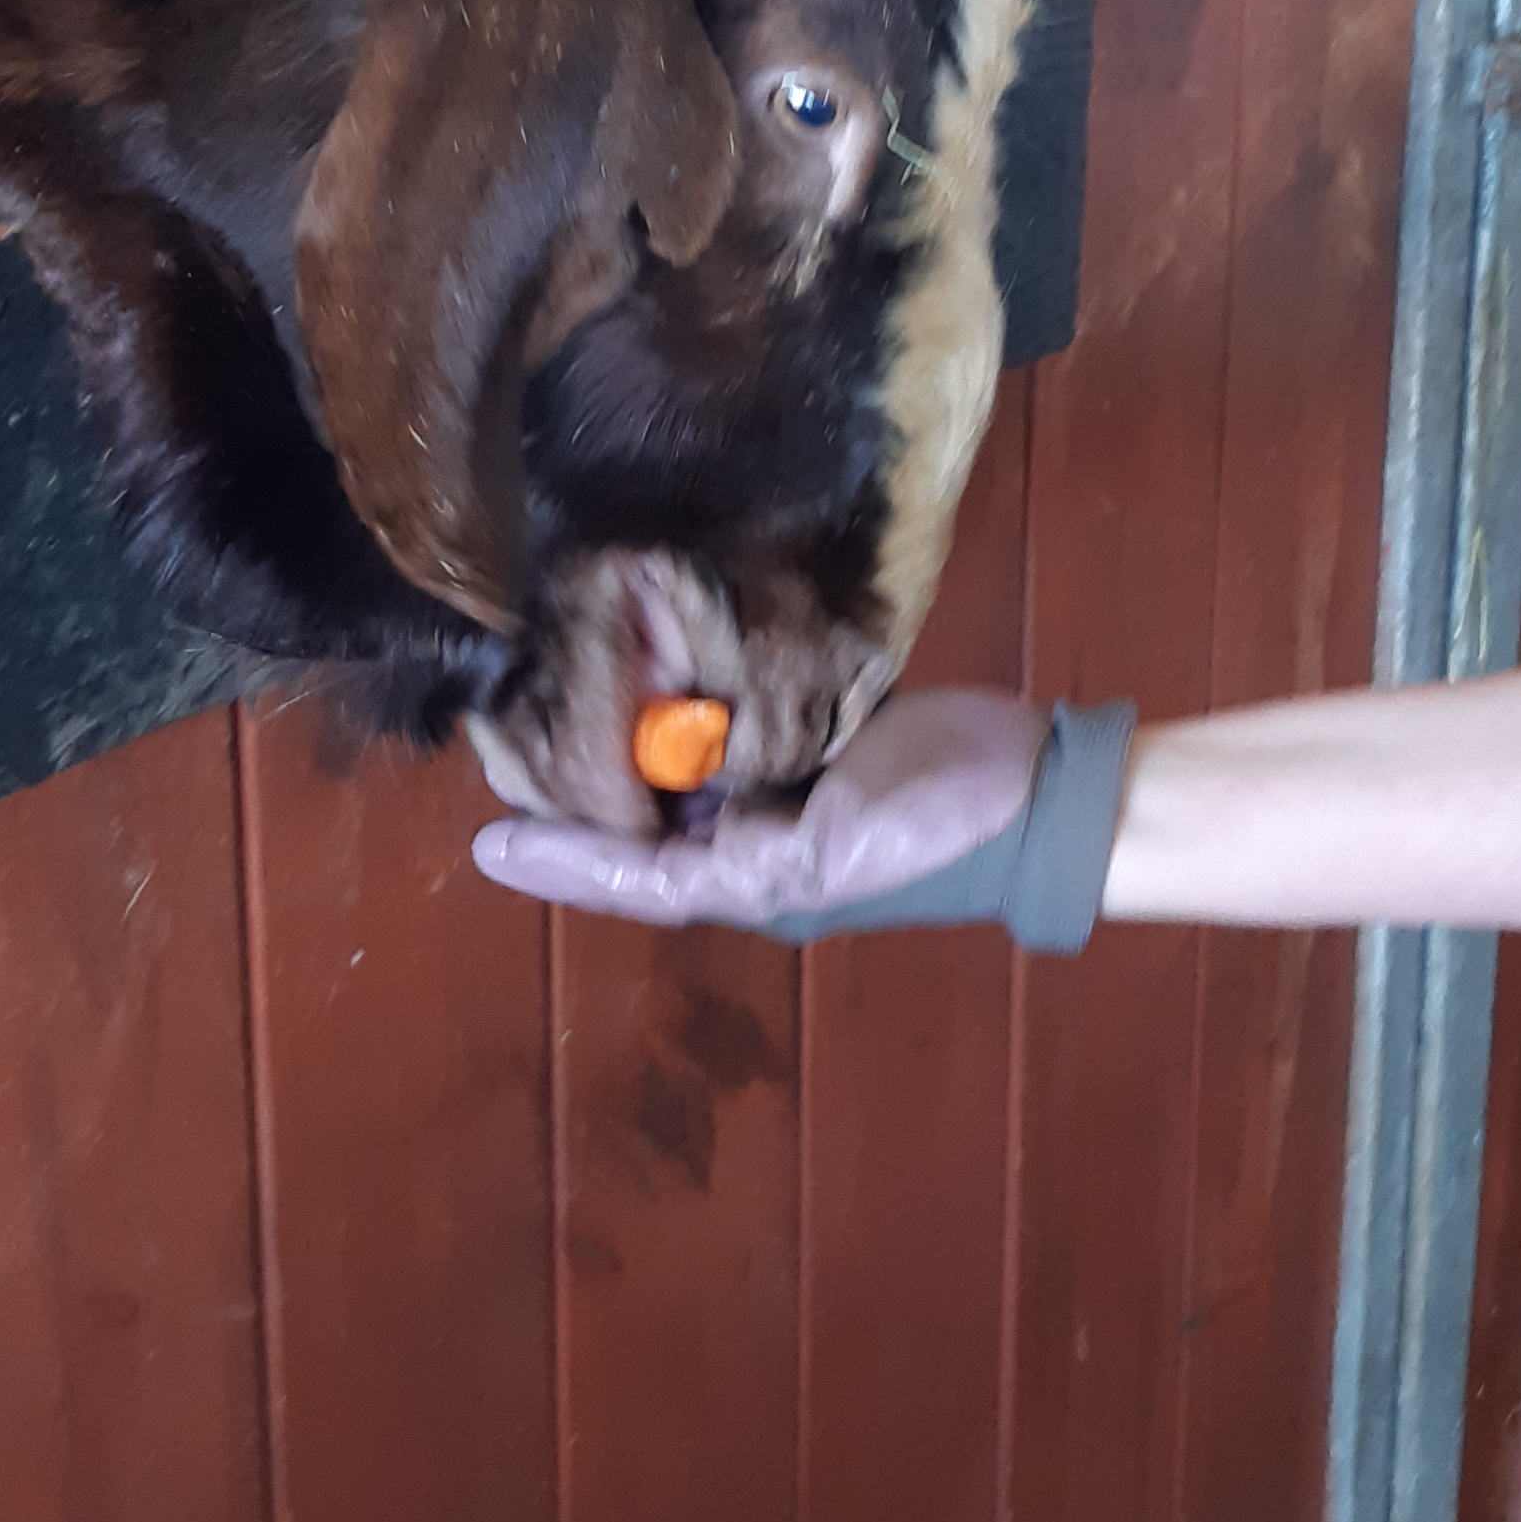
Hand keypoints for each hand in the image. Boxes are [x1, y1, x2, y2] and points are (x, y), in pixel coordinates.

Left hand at [469, 689, 1135, 948]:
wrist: (1034, 786)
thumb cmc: (921, 837)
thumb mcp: (807, 865)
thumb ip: (715, 866)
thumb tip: (617, 841)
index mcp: (742, 875)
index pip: (628, 868)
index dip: (560, 849)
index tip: (486, 836)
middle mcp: (746, 828)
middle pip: (640, 805)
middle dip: (577, 775)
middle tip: (502, 736)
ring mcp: (778, 773)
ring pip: (677, 750)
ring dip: (624, 719)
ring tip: (552, 685)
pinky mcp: (809, 716)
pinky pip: (733, 701)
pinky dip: (690, 678)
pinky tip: (645, 646)